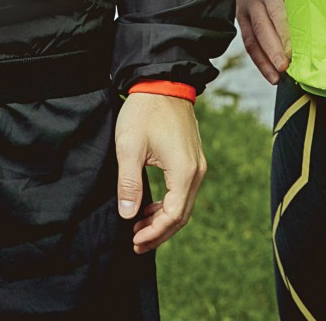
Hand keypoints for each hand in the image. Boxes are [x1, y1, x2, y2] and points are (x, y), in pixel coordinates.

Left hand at [114, 92, 206, 253]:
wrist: (162, 81)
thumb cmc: (144, 111)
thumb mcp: (129, 147)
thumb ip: (129, 183)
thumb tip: (128, 215)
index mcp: (184, 171)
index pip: (173, 216)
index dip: (154, 233)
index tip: (133, 240)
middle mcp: (196, 171)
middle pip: (181, 215)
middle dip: (159, 232)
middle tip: (135, 243)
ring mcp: (197, 164)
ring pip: (183, 204)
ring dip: (163, 220)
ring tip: (138, 228)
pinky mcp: (192, 158)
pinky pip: (183, 191)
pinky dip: (168, 205)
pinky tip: (149, 207)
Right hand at [236, 0, 290, 83]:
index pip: (282, 9)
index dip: (289, 31)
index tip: (300, 48)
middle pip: (266, 25)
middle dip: (276, 48)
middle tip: (287, 66)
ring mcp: (248, 7)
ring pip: (255, 36)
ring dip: (267, 58)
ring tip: (278, 76)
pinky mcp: (241, 17)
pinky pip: (249, 42)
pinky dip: (258, 60)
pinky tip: (270, 74)